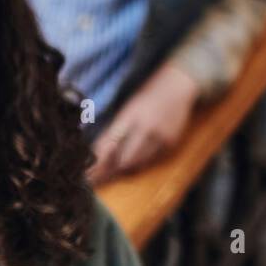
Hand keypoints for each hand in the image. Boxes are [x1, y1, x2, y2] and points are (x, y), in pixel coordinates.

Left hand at [88, 63, 199, 184]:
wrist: (177, 86)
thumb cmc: (147, 96)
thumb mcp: (127, 108)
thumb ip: (115, 129)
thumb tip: (99, 151)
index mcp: (129, 116)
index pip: (109, 144)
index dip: (98, 162)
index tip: (87, 175)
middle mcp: (145, 128)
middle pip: (124, 159)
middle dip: (109, 171)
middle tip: (96, 179)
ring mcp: (160, 136)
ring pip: (138, 162)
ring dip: (124, 168)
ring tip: (111, 173)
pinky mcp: (171, 142)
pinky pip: (152, 159)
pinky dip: (141, 162)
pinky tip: (133, 162)